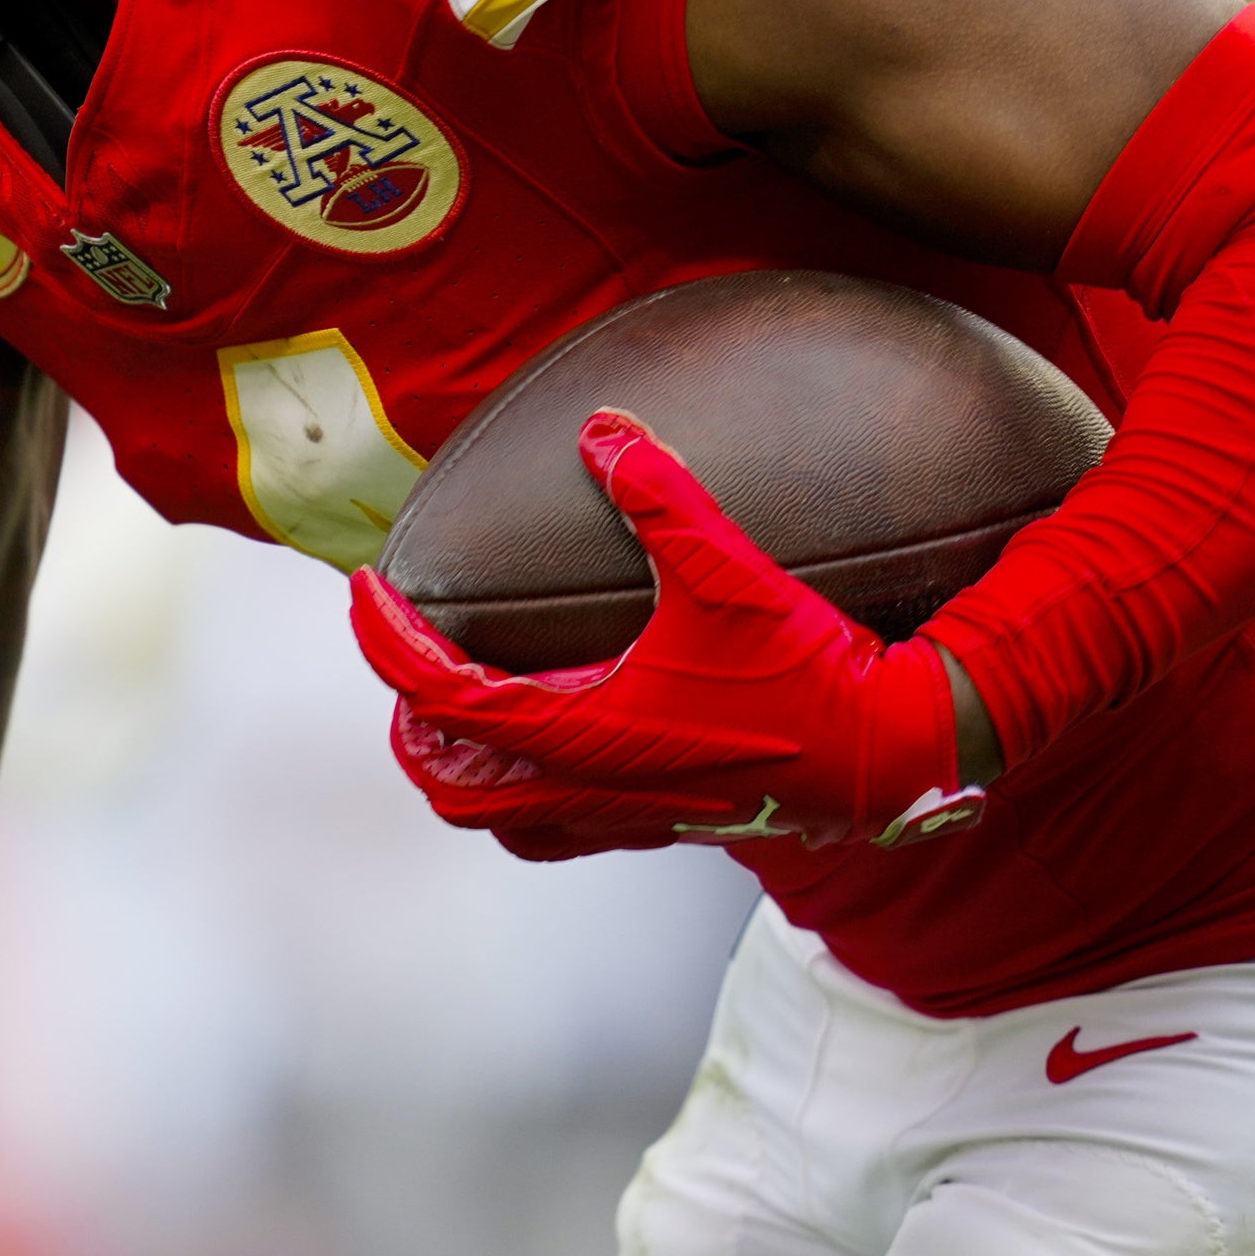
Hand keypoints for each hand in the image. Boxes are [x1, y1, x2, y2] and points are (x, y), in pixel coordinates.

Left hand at [350, 411, 985, 849]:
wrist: (889, 759)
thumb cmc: (806, 671)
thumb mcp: (729, 569)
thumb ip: (660, 493)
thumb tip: (604, 429)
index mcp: (583, 732)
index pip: (440, 697)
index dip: (387, 642)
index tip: (365, 591)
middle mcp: (590, 788)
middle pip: (449, 781)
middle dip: (413, 719)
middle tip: (409, 648)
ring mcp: (624, 815)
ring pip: (498, 817)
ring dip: (463, 764)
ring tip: (458, 700)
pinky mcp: (663, 823)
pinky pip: (558, 827)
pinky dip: (525, 790)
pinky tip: (554, 734)